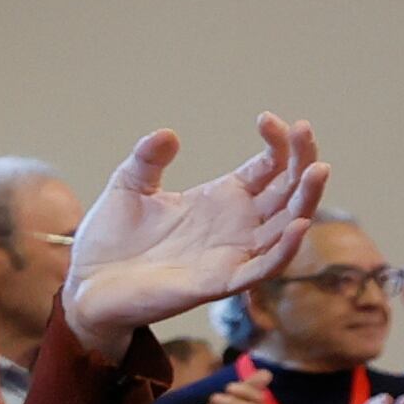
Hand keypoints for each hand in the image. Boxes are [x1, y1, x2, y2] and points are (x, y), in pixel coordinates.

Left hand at [59, 119, 326, 359]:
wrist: (85, 284)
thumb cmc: (111, 239)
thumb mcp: (128, 187)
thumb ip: (147, 159)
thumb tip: (168, 134)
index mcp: (221, 199)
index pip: (268, 169)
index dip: (277, 145)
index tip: (268, 119)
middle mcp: (236, 226)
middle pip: (287, 192)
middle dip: (302, 161)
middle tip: (306, 130)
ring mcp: (232, 254)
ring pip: (287, 226)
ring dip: (306, 199)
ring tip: (318, 169)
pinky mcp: (220, 282)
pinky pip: (264, 268)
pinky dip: (285, 249)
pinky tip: (299, 224)